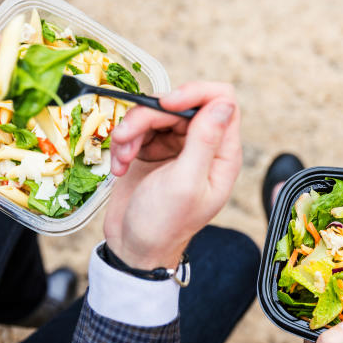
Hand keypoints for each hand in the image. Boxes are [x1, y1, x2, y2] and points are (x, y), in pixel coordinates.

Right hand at [104, 82, 240, 268]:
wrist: (133, 249)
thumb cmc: (163, 225)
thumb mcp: (185, 183)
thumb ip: (204, 140)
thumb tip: (223, 103)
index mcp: (222, 155)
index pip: (221, 101)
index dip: (194, 93)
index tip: (166, 104)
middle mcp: (202, 147)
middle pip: (179, 104)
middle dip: (148, 117)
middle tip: (125, 138)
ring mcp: (176, 148)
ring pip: (154, 114)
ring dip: (131, 131)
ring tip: (121, 158)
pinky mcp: (152, 152)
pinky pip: (138, 129)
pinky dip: (124, 143)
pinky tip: (119, 167)